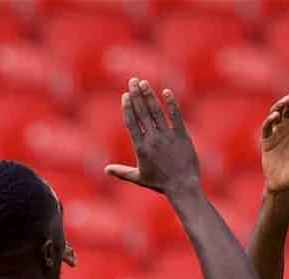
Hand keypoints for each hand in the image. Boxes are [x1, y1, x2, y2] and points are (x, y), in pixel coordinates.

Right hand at [105, 78, 199, 194]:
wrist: (183, 187)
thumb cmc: (160, 183)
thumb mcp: (139, 178)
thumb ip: (122, 171)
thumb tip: (106, 170)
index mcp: (141, 148)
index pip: (131, 122)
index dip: (128, 107)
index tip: (126, 95)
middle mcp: (153, 140)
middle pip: (142, 112)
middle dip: (137, 95)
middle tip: (133, 81)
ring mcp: (168, 137)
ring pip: (157, 112)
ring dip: (149, 96)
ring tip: (144, 83)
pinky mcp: (182, 136)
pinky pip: (176, 116)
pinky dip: (171, 104)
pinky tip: (166, 92)